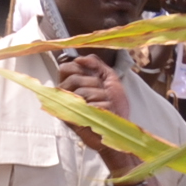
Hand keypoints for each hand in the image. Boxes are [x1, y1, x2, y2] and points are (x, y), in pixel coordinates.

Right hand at [56, 54, 137, 172]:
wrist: (120, 127)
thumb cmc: (114, 104)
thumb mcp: (109, 77)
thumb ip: (95, 64)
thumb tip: (79, 58)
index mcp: (73, 84)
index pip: (65, 68)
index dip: (79, 68)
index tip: (93, 75)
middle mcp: (67, 95)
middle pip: (74, 78)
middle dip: (94, 83)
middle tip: (102, 92)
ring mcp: (69, 107)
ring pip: (82, 91)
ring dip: (100, 95)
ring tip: (104, 103)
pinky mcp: (73, 120)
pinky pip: (88, 104)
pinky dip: (101, 105)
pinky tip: (104, 111)